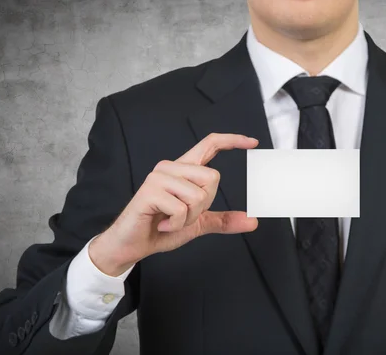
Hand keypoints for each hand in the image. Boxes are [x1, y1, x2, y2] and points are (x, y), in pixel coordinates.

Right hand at [89, 133, 258, 275]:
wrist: (133, 245)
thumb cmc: (161, 230)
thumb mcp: (198, 223)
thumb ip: (223, 220)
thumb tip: (252, 221)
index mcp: (184, 171)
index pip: (210, 145)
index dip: (232, 141)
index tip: (253, 142)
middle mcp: (171, 168)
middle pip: (212, 177)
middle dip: (205, 204)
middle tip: (184, 215)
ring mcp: (159, 177)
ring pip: (198, 195)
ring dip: (189, 217)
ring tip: (170, 220)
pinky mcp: (150, 191)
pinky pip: (181, 208)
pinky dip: (176, 224)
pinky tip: (162, 224)